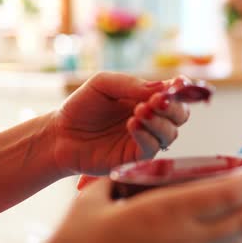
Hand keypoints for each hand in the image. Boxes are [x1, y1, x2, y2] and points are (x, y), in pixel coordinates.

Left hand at [51, 72, 189, 175]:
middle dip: (173, 107)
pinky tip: (132, 125)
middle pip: (181, 115)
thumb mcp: (103, 84)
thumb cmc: (81, 106)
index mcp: (148, 99)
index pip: (175, 94)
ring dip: (159, 121)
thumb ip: (132, 84)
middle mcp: (153, 120)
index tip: (179, 85)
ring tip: (140, 112)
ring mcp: (146, 139)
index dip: (182, 89)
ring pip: (170, 133)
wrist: (59, 134)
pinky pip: (152, 148)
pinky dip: (147, 135)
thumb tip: (162, 88)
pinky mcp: (136, 158)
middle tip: (157, 101)